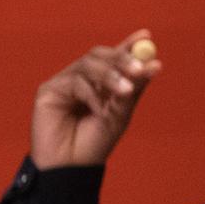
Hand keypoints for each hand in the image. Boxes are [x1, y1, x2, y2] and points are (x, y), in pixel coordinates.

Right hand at [30, 30, 162, 169]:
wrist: (71, 167)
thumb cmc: (96, 143)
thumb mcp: (121, 113)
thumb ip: (133, 88)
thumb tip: (156, 64)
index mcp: (101, 84)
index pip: (115, 57)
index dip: (129, 44)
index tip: (146, 36)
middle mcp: (82, 80)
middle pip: (100, 54)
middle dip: (122, 57)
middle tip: (139, 67)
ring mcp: (64, 83)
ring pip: (88, 63)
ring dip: (110, 75)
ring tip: (124, 91)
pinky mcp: (48, 91)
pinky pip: (74, 81)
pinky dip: (90, 93)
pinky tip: (96, 110)